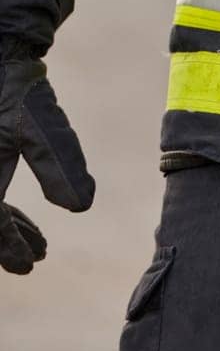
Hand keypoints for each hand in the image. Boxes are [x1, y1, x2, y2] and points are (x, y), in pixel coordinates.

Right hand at [0, 40, 94, 273]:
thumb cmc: (16, 88)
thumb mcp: (41, 125)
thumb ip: (60, 163)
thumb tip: (81, 206)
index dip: (10, 249)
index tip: (33, 262)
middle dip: (7, 244)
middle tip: (37, 255)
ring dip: (5, 229)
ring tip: (37, 242)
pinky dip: (2, 211)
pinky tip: (22, 217)